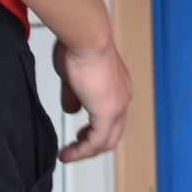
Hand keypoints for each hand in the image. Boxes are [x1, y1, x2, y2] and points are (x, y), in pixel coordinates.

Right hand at [52, 37, 131, 161]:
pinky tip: (68, 153)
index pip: (112, 117)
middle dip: (92, 143)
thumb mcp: (74, 76)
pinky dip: (82, 150)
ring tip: (69, 154)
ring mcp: (118, 106)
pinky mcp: (108, 112)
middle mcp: (123, 97)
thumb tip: (71, 109)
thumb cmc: (79, 46)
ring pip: (106, 140)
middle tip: (76, 148)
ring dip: (86, 150)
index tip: (79, 134)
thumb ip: (74, 95)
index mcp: (118, 86)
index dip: (95, 129)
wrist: (87, 37)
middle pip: (112, 132)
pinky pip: (97, 141)